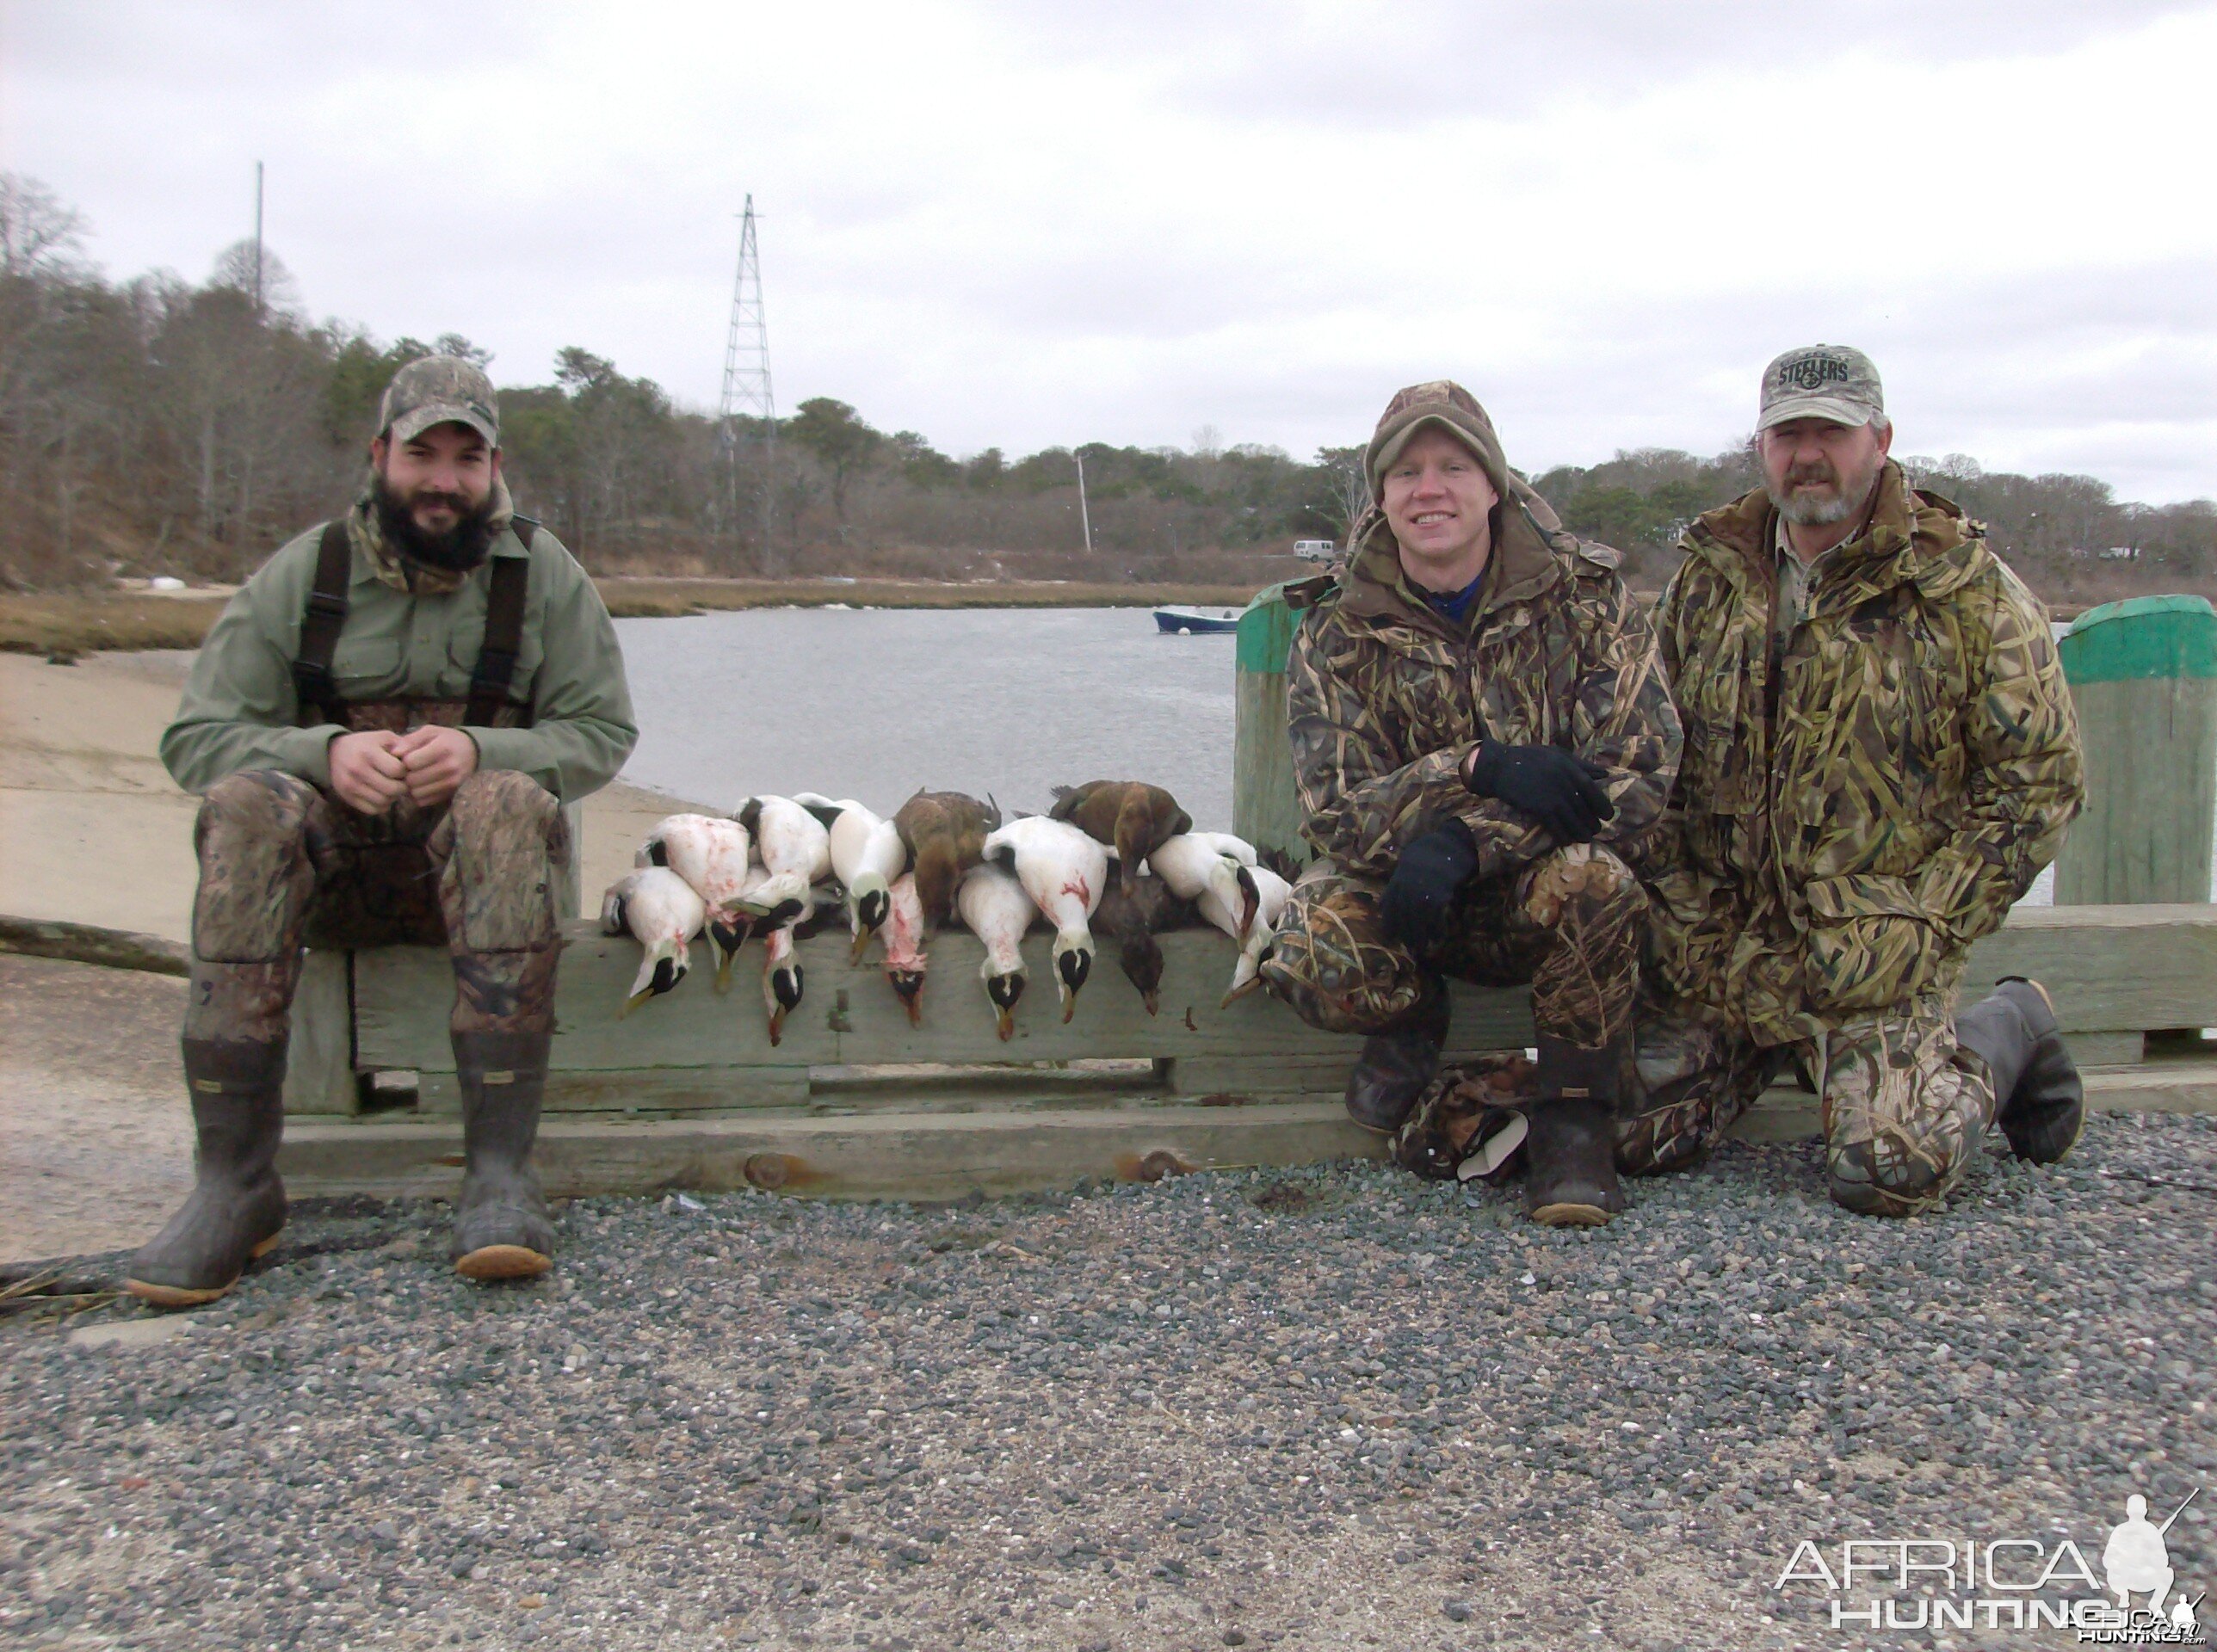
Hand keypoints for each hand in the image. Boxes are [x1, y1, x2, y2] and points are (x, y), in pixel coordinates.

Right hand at [328, 731, 409, 814]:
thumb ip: (403, 745)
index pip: (397, 770)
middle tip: (402, 782)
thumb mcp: (383, 737)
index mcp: (368, 753)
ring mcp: (350, 785)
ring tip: (392, 787)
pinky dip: (382, 806)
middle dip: (402, 787)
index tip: (404, 768)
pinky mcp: (347, 797)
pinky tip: (382, 795)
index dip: (406, 771)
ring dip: (393, 797)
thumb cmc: (366, 744)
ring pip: (383, 802)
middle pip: (392, 789)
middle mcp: (357, 770)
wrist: (334, 752)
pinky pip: (372, 810)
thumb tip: (416, 758)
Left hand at [391, 725, 478, 807]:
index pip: (410, 762)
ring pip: (416, 793)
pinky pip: (423, 801)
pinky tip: (422, 785)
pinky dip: (418, 795)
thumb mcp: (430, 732)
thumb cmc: (447, 739)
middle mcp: (449, 768)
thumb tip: (393, 753)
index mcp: (442, 749)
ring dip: (411, 787)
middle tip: (408, 769)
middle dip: (406, 775)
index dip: (403, 760)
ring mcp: (451, 784)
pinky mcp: (450, 795)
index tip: (407, 757)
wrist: (473, 752)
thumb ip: (410, 740)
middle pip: (411, 780)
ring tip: (415, 776)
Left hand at [1379, 821, 1481, 953]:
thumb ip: (1399, 883)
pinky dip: (1437, 928)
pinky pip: (1435, 916)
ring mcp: (1422, 890)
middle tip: (1410, 948)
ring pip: (1418, 919)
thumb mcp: (1408, 865)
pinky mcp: (1439, 893)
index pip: (1389, 906)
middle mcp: (1407, 886)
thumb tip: (1387, 905)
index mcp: (1398, 879)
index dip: (1389, 923)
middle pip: (1403, 916)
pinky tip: (1439, 937)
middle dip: (1406, 934)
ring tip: (1423, 948)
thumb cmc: (1430, 854)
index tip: (1391, 938)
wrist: (1451, 841)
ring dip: (1420, 935)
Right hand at [1463, 740, 1614, 844]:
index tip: (1608, 815)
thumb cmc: (1530, 758)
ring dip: (1581, 833)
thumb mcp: (1558, 754)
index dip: (1603, 806)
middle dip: (1592, 823)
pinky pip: (1557, 827)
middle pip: (1585, 810)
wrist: (1501, 767)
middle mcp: (1565, 784)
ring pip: (1573, 821)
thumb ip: (1582, 764)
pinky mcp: (1540, 809)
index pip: (1594, 791)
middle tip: (1595, 830)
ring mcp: (1553, 797)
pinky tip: (1566, 841)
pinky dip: (1564, 836)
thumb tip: (1605, 773)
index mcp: (1571, 769)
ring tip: (1585, 838)